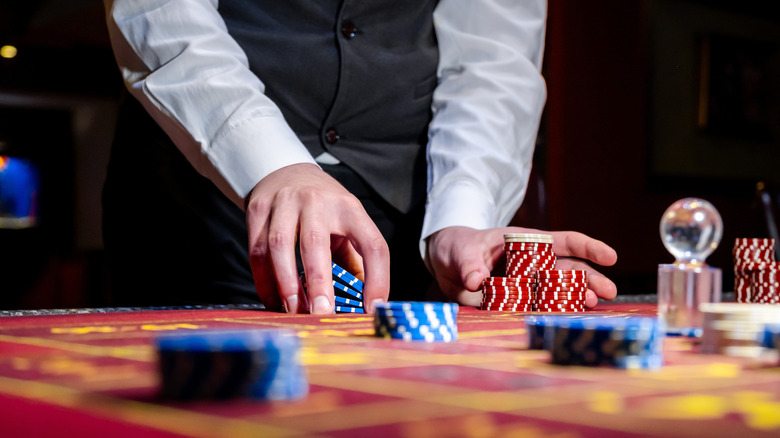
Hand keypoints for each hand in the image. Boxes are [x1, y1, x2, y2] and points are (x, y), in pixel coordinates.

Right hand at [245, 163, 389, 313]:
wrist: (285, 171)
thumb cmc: (324, 208)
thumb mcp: (348, 223)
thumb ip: (355, 260)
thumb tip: (363, 304)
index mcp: (350, 208)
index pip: (371, 244)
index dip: (377, 278)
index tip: (373, 308)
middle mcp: (317, 201)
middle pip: (315, 242)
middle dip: (318, 282)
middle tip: (322, 313)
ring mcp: (284, 203)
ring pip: (279, 246)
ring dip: (286, 284)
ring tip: (294, 311)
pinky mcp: (258, 210)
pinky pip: (257, 250)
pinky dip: (264, 280)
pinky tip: (274, 300)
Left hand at [426, 226, 617, 307]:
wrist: (446, 263)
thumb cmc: (459, 247)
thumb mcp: (462, 251)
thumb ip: (469, 264)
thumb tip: (474, 282)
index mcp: (526, 242)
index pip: (564, 241)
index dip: (588, 247)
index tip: (611, 256)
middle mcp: (532, 263)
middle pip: (568, 270)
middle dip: (590, 279)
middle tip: (609, 293)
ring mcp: (525, 284)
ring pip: (557, 292)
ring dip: (576, 299)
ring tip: (592, 306)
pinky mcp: (515, 303)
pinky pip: (536, 310)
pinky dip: (551, 315)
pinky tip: (566, 321)